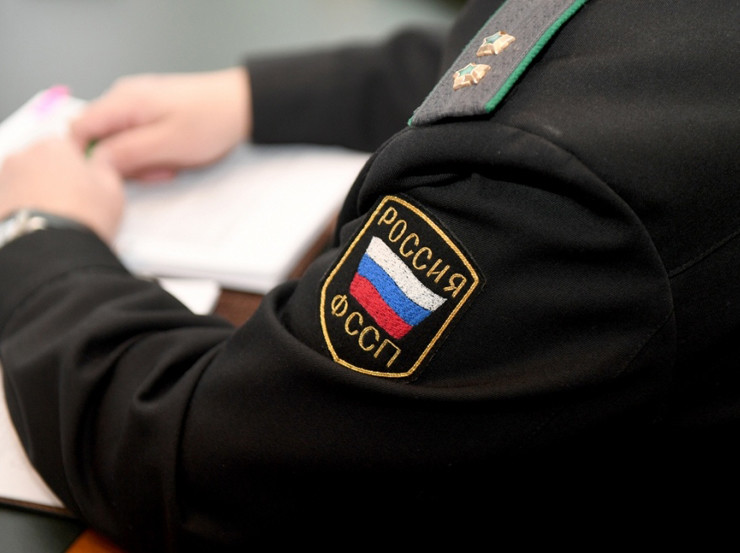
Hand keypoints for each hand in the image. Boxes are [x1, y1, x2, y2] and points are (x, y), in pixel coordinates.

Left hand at [0, 138, 123, 242]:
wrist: (50, 250)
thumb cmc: (81, 216)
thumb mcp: (112, 189)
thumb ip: (106, 167)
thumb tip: (102, 160)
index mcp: (53, 145)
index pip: (69, 147)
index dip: (81, 167)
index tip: (90, 185)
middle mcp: (23, 157)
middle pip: (44, 164)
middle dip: (57, 180)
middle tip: (76, 207)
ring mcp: (3, 181)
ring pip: (26, 184)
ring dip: (39, 197)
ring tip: (57, 223)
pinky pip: (13, 204)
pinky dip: (24, 212)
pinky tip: (41, 230)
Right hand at [70, 68, 251, 180]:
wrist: (242, 106)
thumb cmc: (210, 121)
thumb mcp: (166, 144)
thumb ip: (126, 153)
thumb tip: (94, 163)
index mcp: (122, 101)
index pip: (78, 130)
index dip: (88, 158)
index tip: (111, 177)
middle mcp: (124, 98)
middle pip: (100, 139)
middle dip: (124, 163)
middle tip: (157, 171)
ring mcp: (138, 105)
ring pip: (120, 143)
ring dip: (142, 162)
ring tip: (171, 164)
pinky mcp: (152, 113)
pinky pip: (138, 139)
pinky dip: (152, 154)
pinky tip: (173, 158)